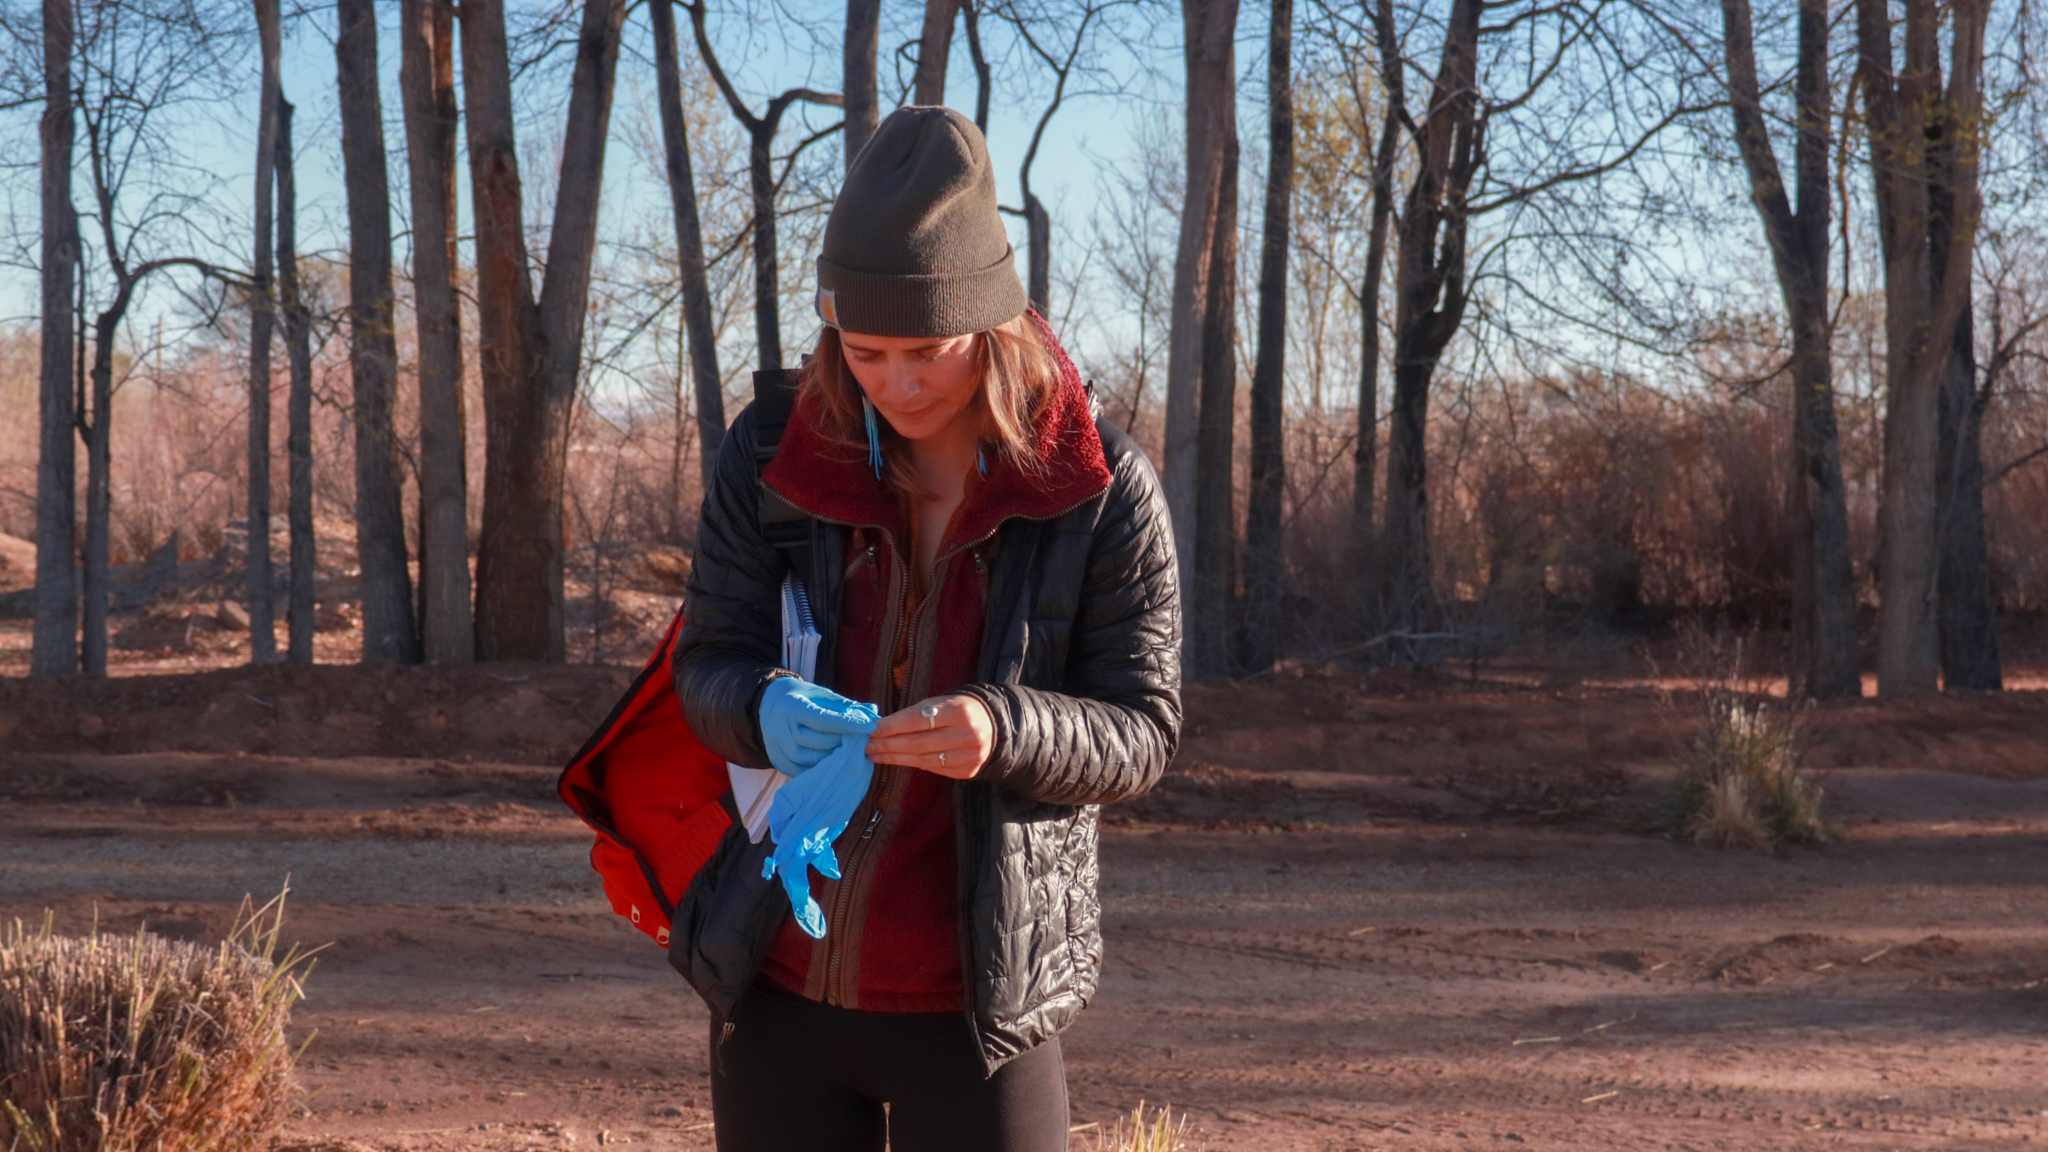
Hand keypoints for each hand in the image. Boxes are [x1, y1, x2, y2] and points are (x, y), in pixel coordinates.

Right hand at [758, 678, 878, 776]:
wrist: (768, 703)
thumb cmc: (800, 696)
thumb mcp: (819, 694)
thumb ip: (844, 705)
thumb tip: (871, 713)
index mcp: (792, 707)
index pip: (824, 720)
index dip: (849, 725)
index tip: (870, 727)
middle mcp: (781, 729)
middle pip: (819, 742)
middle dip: (844, 742)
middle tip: (863, 742)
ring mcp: (777, 748)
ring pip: (812, 760)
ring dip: (834, 759)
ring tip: (850, 753)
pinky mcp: (778, 761)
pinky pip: (803, 771)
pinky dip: (820, 769)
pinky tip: (833, 763)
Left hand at [864, 693, 994, 779]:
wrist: (994, 726)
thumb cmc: (958, 710)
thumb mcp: (940, 703)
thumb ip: (914, 714)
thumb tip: (880, 727)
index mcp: (958, 711)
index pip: (918, 721)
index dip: (892, 727)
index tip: (871, 730)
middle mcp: (966, 734)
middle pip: (918, 743)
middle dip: (888, 745)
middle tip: (867, 745)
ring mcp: (969, 756)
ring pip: (923, 760)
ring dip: (894, 758)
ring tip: (875, 755)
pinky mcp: (967, 771)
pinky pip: (933, 768)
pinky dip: (912, 763)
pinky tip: (896, 760)